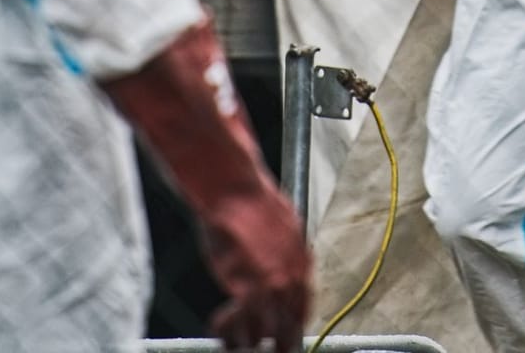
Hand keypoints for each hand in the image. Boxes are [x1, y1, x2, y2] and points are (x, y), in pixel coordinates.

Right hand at [101, 23, 311, 351]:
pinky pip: (244, 326)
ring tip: (238, 343)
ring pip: (272, 331)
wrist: (232, 188)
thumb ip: (279, 241)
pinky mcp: (253, 291)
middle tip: (272, 347)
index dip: (294, 317)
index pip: (305, 298)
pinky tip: (219, 322)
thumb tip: (275, 245)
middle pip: (296, 321)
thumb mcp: (274, 218)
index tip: (286, 328)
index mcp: (302, 255)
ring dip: (252, 339)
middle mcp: (295, 272)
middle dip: (283, 339)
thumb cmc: (246, 198)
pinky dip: (230, 330)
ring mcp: (276, 284)